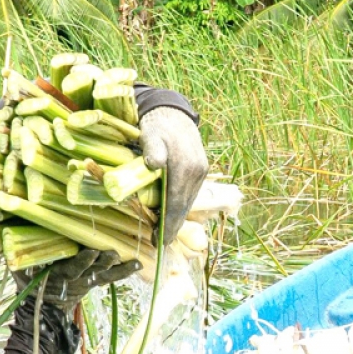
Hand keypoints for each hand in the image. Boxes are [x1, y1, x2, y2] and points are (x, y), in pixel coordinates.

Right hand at [14, 249, 139, 310]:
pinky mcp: (94, 281)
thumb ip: (13, 255)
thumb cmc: (29, 281)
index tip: (91, 253)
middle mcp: (74, 279)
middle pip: (91, 269)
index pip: (70, 269)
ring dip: (116, 267)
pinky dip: (124, 271)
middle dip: (102, 261)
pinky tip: (138, 263)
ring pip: (103, 273)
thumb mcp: (19, 271)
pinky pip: (111, 277)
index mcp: (56, 276)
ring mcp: (86, 280)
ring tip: (131, 259)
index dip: (81, 262)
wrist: (43, 306)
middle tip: (112, 253)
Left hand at [139, 107, 207, 245]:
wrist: (173, 112)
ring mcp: (201, 171)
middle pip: (185, 206)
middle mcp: (198, 172)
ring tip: (164, 231)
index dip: (168, 223)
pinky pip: (190, 193)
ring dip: (177, 217)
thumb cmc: (158, 124)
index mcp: (186, 166)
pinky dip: (180, 205)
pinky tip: (171, 212)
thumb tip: (154, 164)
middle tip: (160, 241)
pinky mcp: (200, 170)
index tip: (161, 239)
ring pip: (188, 201)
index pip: (177, 202)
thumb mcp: (151, 134)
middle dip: (173, 225)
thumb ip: (153, 150)